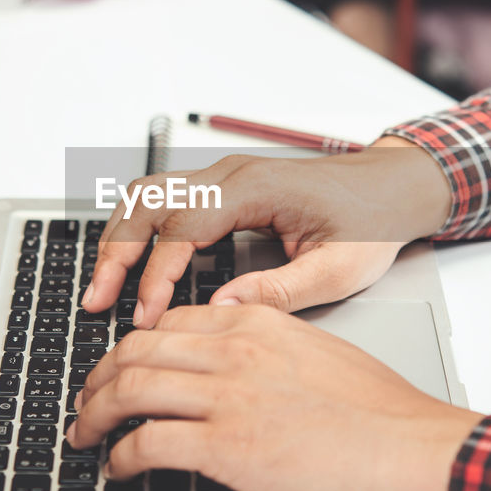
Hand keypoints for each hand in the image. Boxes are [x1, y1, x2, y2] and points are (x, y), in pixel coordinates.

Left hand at [69, 305, 481, 490]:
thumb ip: (270, 352)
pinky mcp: (226, 446)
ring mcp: (228, 395)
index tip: (125, 368)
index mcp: (258, 321)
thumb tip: (236, 373)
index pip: (172, 322)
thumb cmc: (383, 415)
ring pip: (129, 389)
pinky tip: (120, 469)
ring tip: (86, 435)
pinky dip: (121, 457)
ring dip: (95, 415)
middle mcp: (235, 349)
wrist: (413, 451)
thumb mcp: (320, 355)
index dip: (135, 347)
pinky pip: (147, 443)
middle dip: (100, 377)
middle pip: (137, 349)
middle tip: (89, 401)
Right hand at [83, 136, 450, 327]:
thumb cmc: (371, 224)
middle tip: (98, 301)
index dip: (155, 275)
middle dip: (116, 253)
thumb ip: (279, 291)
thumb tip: (220, 312)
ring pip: (148, 195)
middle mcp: (232, 175)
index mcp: (257, 189)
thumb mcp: (337, 270)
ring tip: (103, 286)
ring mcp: (226, 176)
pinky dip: (138, 228)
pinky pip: (165, 199)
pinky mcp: (225, 187)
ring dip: (119, 237)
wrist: (392, 189)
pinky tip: (130, 262)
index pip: (182, 228)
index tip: (145, 315)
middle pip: (148, 202)